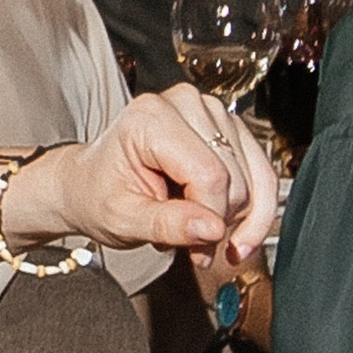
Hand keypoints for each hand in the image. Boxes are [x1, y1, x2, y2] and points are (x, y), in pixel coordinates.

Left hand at [19, 86, 278, 272]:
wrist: (90, 183)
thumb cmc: (99, 195)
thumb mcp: (122, 219)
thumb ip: (167, 224)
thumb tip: (213, 229)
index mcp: (150, 118)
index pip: (209, 175)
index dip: (209, 220)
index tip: (195, 249)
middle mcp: (184, 104)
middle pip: (234, 178)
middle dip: (218, 222)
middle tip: (190, 244)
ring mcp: (210, 111)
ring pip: (253, 179)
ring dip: (232, 217)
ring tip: (195, 228)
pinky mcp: (228, 127)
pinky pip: (262, 172)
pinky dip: (252, 207)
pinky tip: (226, 227)